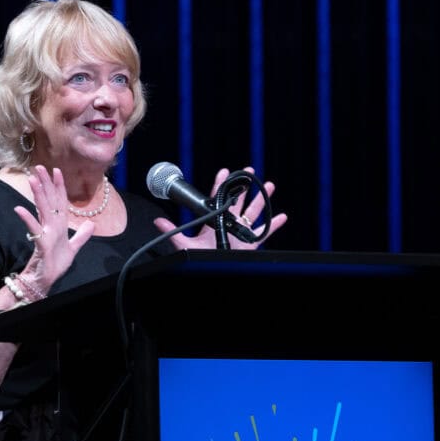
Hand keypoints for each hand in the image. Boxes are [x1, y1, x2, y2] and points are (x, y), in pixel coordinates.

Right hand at [13, 165, 94, 293]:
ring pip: (42, 210)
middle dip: (45, 183)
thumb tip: (91, 224)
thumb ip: (81, 236)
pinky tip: (19, 208)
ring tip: (32, 179)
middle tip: (39, 167)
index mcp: (58, 225)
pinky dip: (27, 219)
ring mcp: (45, 233)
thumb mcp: (73, 248)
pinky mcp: (41, 244)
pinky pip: (34, 229)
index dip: (59, 186)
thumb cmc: (56, 264)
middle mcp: (51, 226)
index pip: (59, 201)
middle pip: (49, 201)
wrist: (46, 279)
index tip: (57, 170)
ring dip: (38, 195)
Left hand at [153, 167, 287, 249]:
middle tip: (249, 172)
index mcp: (214, 223)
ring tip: (268, 185)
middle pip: (238, 202)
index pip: (217, 199)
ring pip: (253, 213)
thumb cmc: (200, 258)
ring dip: (261, 199)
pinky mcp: (250, 243)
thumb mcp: (184, 244)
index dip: (220, 184)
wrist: (212, 269)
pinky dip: (274, 224)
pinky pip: (265, 232)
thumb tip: (158, 221)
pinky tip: (282, 215)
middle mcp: (228, 225)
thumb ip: (173, 231)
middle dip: (244, 186)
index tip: (224, 171)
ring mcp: (240, 233)